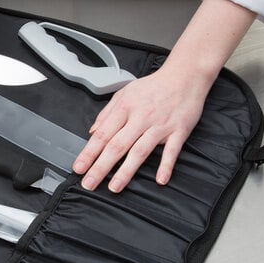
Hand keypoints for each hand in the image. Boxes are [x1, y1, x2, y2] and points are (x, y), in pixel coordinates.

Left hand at [72, 0, 256, 192]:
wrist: (185, 76)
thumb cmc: (154, 86)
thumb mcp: (125, 92)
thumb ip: (107, 112)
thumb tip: (92, 131)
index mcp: (125, 108)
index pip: (102, 134)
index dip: (89, 152)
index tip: (79, 167)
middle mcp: (140, 117)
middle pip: (117, 145)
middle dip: (100, 166)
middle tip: (89, 183)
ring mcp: (159, 125)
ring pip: (139, 151)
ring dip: (126, 171)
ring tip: (114, 187)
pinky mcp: (178, 131)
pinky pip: (171, 151)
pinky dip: (166, 165)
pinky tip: (160, 180)